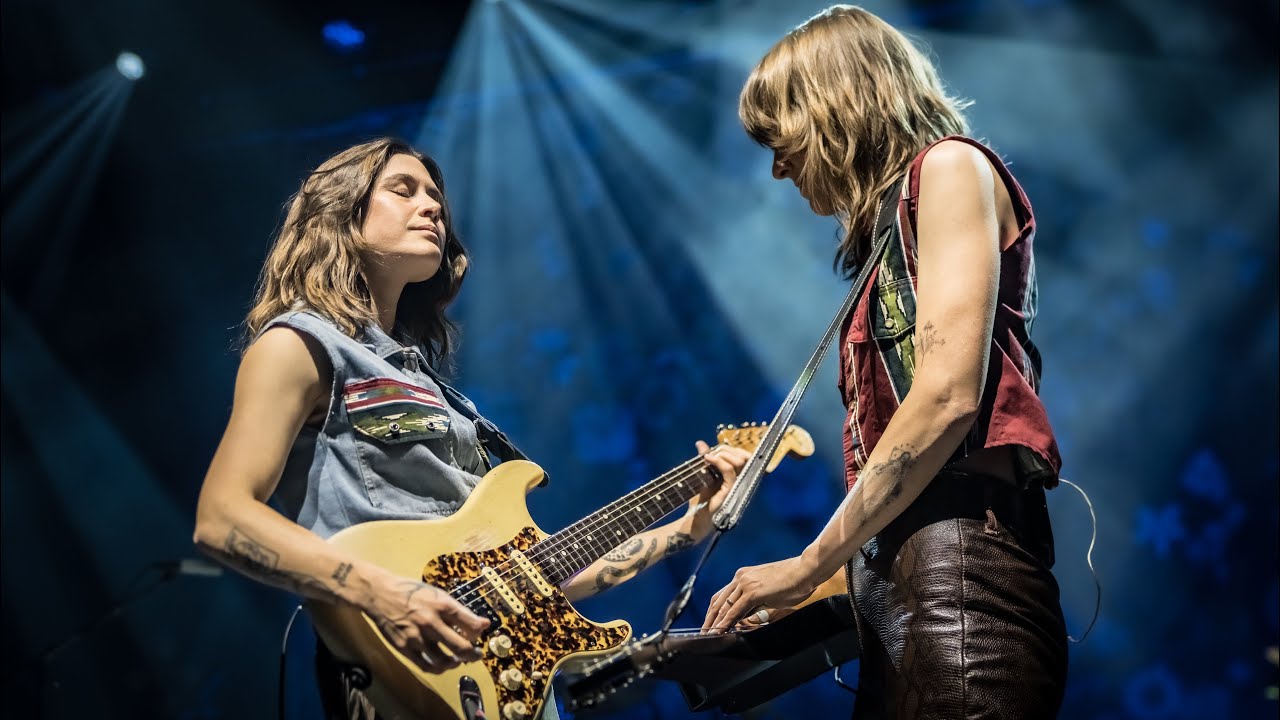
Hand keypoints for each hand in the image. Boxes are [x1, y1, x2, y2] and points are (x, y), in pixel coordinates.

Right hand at [365, 575, 489, 672]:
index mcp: (442, 606)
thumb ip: (460, 611)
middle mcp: (431, 622)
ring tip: (457, 660)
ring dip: (455, 663)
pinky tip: (442, 665)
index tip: (479, 635)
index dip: (479, 633)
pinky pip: (426, 665)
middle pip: (460, 647)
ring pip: (443, 661)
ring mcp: (417, 637)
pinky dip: (438, 669)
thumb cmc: (413, 593)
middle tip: (476, 655)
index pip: (471, 625)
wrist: (381, 595)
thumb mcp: (438, 595)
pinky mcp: (404, 647)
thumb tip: (484, 624)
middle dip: (473, 654)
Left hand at [687, 440, 751, 540]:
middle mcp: (740, 480)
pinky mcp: (731, 490)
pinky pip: (729, 471)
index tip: (716, 449)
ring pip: (739, 461)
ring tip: (709, 457)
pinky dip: (718, 461)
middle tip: (710, 453)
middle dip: (726, 450)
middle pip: (742, 457)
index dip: (732, 449)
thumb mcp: (701, 474)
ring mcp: (737, 485)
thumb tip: (701, 443)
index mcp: (737, 475)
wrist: (697, 517)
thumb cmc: (701, 499)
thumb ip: (705, 459)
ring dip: (723, 454)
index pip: (742, 457)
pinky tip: (707, 459)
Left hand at [701, 556, 819, 632]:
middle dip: (709, 618)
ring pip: (724, 606)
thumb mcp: (768, 592)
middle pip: (718, 601)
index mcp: (744, 575)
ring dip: (715, 622)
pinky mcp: (752, 592)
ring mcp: (745, 583)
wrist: (805, 571)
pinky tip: (721, 631)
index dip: (714, 610)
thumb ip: (755, 601)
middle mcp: (741, 577)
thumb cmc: (792, 581)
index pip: (723, 595)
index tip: (710, 622)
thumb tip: (747, 614)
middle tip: (703, 632)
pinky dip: (726, 622)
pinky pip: (734, 610)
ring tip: (709, 635)